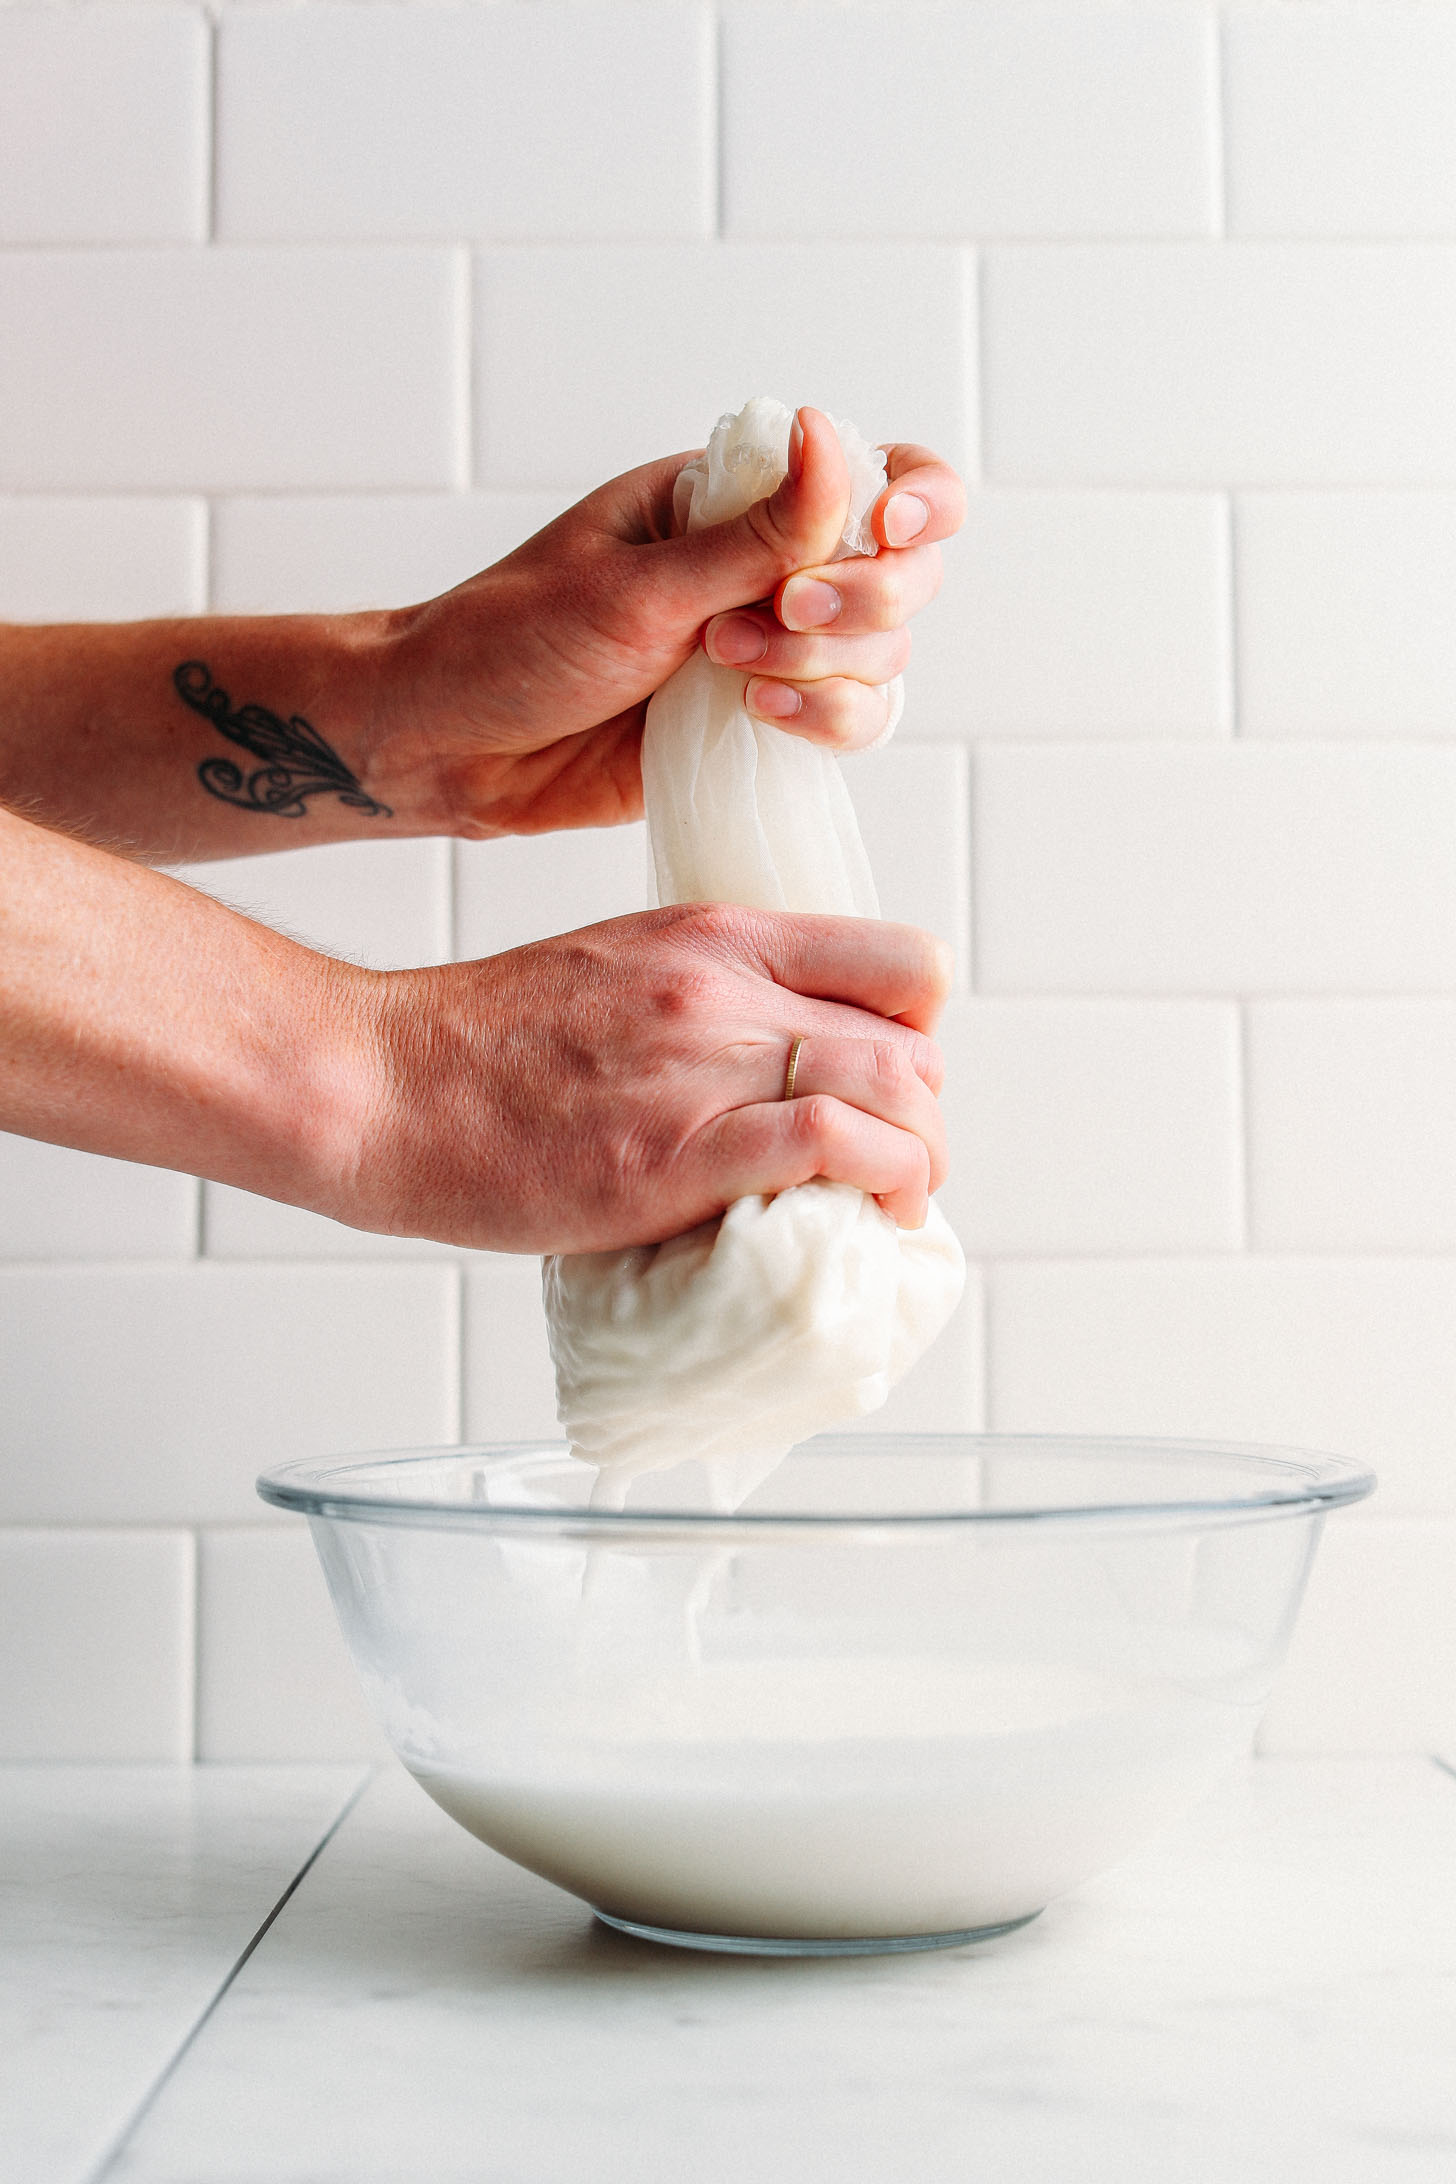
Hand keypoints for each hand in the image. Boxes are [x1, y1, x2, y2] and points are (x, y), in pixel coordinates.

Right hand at [338, 905, 951, 1250]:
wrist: (379, 1084)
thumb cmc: (479, 1047)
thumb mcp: (614, 972)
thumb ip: (704, 1004)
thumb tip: (765, 1068)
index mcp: (716, 935)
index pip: (899, 960)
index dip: (924, 1033)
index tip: (895, 1085)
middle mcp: (726, 987)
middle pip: (913, 1041)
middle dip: (928, 1117)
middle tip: (896, 1167)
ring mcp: (706, 1065)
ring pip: (896, 1092)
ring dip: (919, 1162)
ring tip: (890, 1204)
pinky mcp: (679, 1150)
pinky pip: (831, 1145)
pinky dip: (876, 1184)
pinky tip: (861, 1217)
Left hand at [371, 408, 964, 839]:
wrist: (452, 745)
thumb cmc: (515, 642)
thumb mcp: (635, 583)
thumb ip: (752, 535)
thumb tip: (831, 435)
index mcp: (731, 499)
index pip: (873, 473)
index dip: (912, 500)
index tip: (884, 532)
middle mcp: (766, 568)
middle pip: (903, 570)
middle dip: (863, 598)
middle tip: (775, 619)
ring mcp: (770, 651)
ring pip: (884, 653)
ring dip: (831, 666)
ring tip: (734, 677)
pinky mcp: (761, 726)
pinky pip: (851, 721)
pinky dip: (830, 721)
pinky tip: (763, 718)